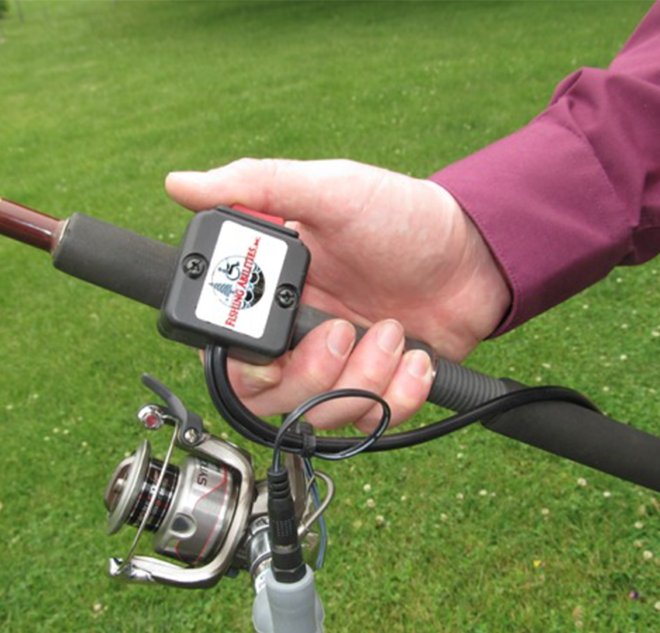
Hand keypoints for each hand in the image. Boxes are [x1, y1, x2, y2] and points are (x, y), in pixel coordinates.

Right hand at [166, 159, 509, 430]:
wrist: (479, 251)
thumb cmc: (402, 215)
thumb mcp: (328, 190)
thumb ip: (254, 186)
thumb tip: (180, 184)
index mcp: (276, 297)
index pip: (229, 354)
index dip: (243, 362)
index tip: (278, 342)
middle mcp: (301, 338)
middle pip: (270, 398)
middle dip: (310, 374)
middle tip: (342, 331)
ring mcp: (341, 368)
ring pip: (320, 416)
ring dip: (362, 379)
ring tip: (392, 332)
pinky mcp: (380, 389)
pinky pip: (371, 422)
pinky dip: (397, 395)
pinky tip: (416, 357)